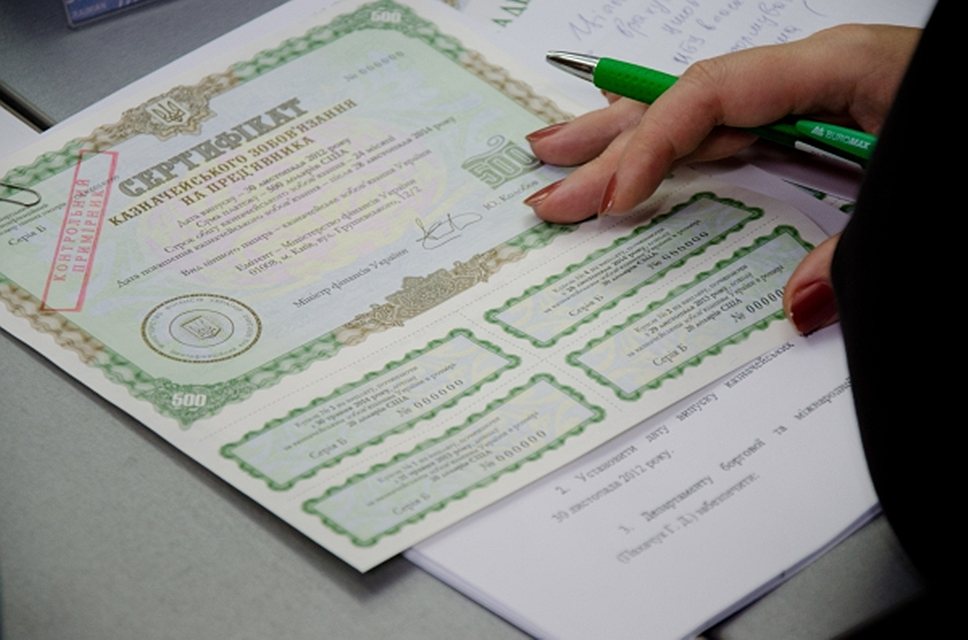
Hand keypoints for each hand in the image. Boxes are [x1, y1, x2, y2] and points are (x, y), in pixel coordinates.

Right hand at [523, 24, 919, 333]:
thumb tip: (793, 311)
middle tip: (549, 185)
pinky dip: (668, 157)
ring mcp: (803, 101)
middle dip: (610, 144)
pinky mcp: (806, 130)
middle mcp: (808, 77)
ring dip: (621, 141)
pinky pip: (723, 139)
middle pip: (686, 104)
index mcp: (837, 68)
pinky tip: (633, 171)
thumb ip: (857, 251)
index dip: (653, 143)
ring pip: (695, 118)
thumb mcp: (922, 198)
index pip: (714, 94)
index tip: (614, 199)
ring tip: (559, 161)